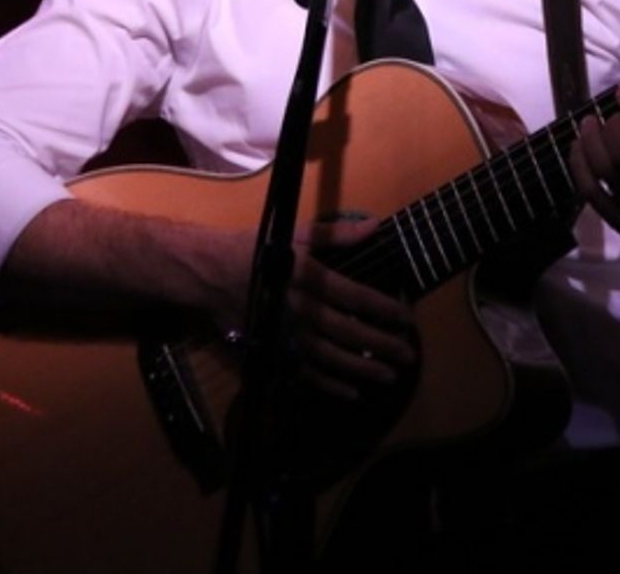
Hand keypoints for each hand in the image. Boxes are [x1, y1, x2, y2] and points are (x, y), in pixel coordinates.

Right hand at [226, 218, 417, 401]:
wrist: (210, 273)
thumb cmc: (256, 249)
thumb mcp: (295, 233)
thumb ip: (337, 233)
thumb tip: (375, 226)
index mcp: (309, 277)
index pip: (355, 296)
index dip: (384, 308)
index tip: (408, 318)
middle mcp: (301, 309)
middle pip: (348, 332)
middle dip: (381, 345)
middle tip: (409, 355)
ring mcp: (287, 334)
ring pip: (330, 357)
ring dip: (361, 369)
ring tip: (389, 376)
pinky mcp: (273, 350)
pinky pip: (304, 372)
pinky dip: (328, 385)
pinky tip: (352, 392)